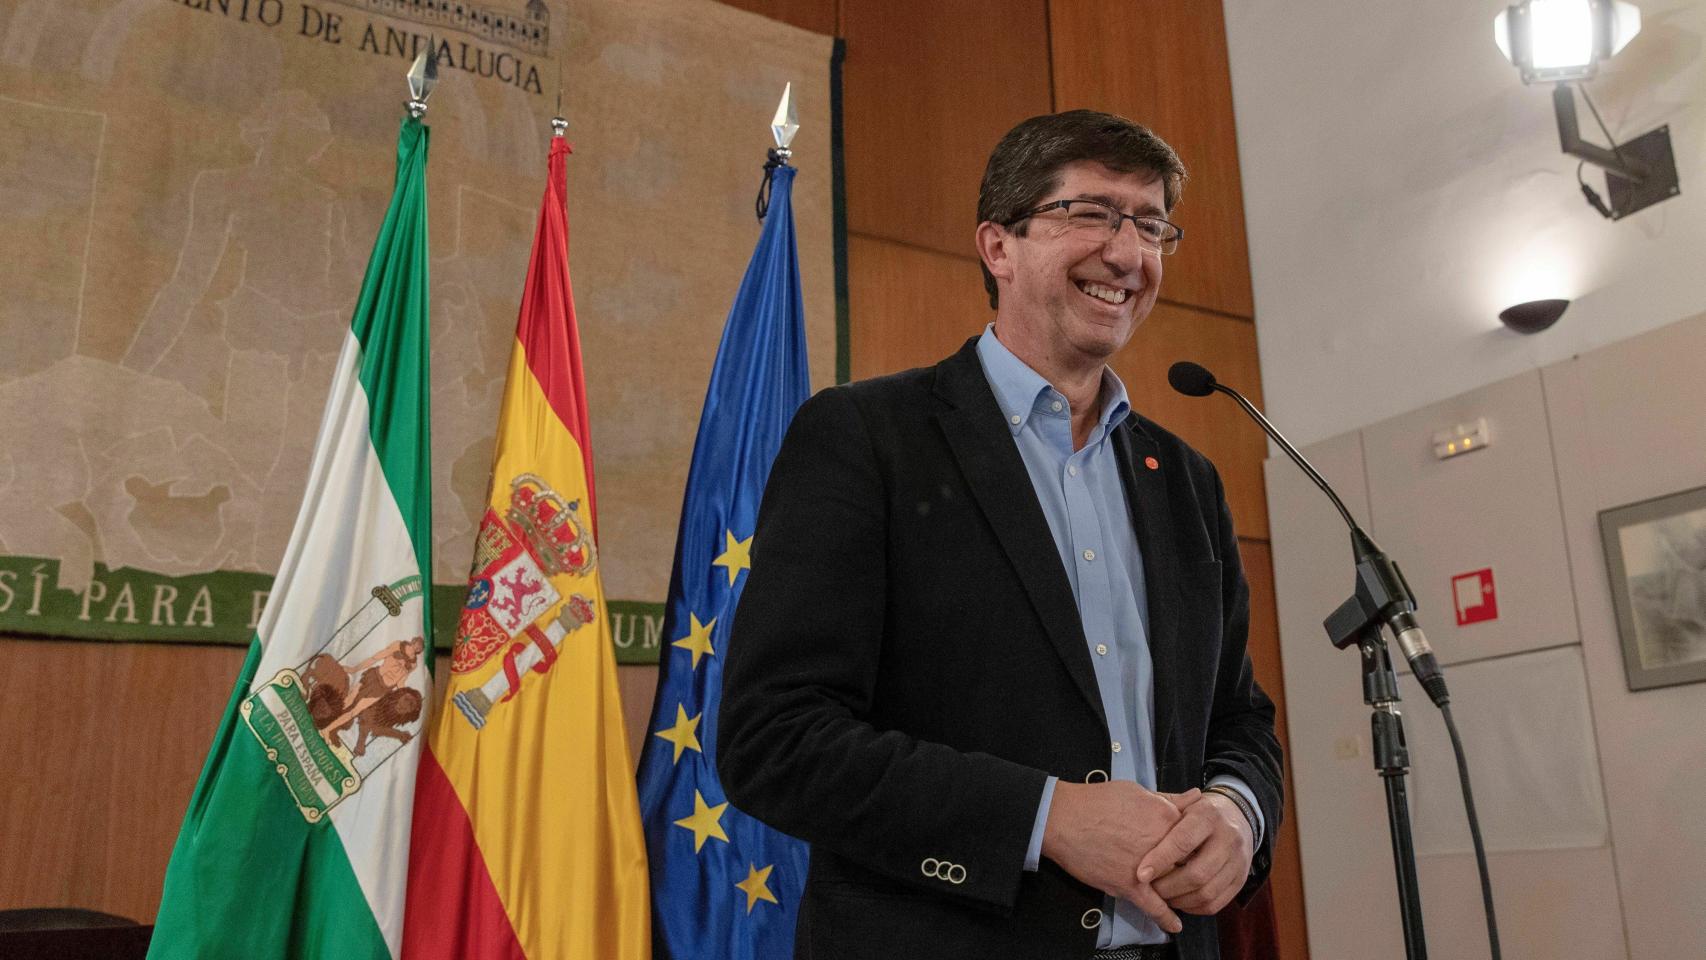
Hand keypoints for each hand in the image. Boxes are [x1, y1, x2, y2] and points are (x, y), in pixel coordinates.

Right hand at [1041, 782, 1200, 933]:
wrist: (1064, 819)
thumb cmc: (1096, 801)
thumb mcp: (1137, 791)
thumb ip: (1169, 798)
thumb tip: (1195, 797)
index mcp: (1166, 817)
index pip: (1195, 836)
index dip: (1196, 844)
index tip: (1195, 848)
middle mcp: (1162, 844)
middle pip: (1189, 862)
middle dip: (1190, 868)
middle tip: (1189, 871)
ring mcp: (1147, 868)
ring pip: (1176, 886)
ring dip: (1181, 892)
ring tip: (1185, 895)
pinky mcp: (1129, 886)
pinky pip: (1154, 907)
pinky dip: (1166, 918)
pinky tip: (1175, 924)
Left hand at [1135, 791, 1253, 915]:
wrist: (1237, 816)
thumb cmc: (1198, 812)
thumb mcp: (1183, 804)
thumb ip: (1162, 815)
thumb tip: (1137, 833)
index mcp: (1209, 816)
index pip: (1183, 842)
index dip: (1160, 860)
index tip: (1141, 874)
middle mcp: (1228, 838)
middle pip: (1197, 874)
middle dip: (1169, 887)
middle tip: (1150, 889)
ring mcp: (1238, 861)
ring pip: (1206, 893)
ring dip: (1180, 900)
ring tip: (1162, 896)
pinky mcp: (1241, 880)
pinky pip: (1215, 904)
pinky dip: (1193, 908)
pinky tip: (1179, 901)